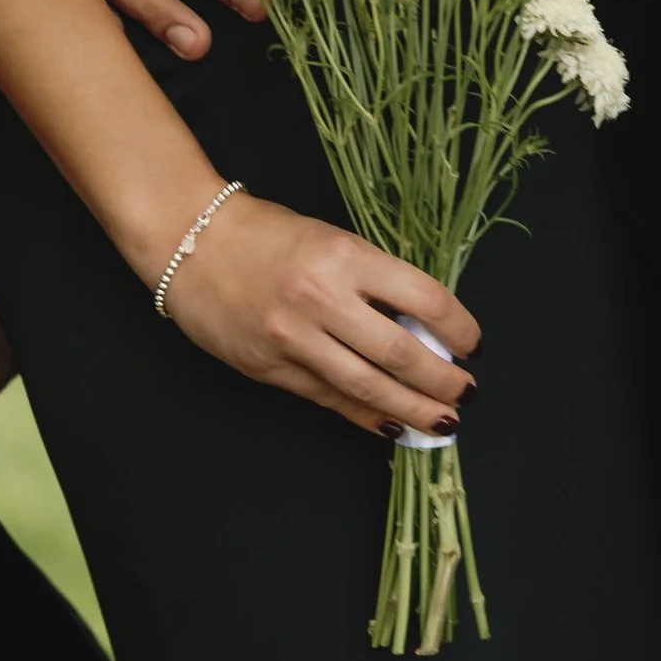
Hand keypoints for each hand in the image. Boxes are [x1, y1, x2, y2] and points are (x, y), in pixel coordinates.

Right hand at [161, 195, 481, 437]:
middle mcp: (321, 299)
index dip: (459, 327)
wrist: (188, 240)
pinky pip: (330, 398)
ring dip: (413, 410)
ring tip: (442, 421)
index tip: (472, 344)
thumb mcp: (330, 240)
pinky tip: (392, 425)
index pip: (424, 299)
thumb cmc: (265, 235)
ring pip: (368, 387)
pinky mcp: (270, 367)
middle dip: (443, 381)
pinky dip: (366, 416)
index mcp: (344, 257)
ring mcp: (293, 338)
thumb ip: (373, 281)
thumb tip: (422, 327)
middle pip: (401, 354)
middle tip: (465, 393)